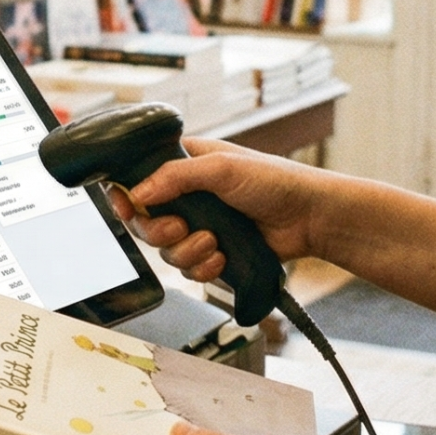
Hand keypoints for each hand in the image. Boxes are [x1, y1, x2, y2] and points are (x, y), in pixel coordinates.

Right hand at [113, 138, 330, 284]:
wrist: (310, 218)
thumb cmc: (276, 180)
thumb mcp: (223, 168)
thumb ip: (177, 176)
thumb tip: (138, 191)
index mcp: (185, 164)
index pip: (138, 178)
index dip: (125, 195)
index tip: (125, 207)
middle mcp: (187, 196)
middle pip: (144, 222)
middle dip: (160, 231)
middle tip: (182, 226)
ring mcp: (200, 226)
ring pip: (166, 250)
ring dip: (187, 251)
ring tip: (213, 243)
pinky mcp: (213, 253)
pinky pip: (189, 269)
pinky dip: (203, 268)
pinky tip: (222, 258)